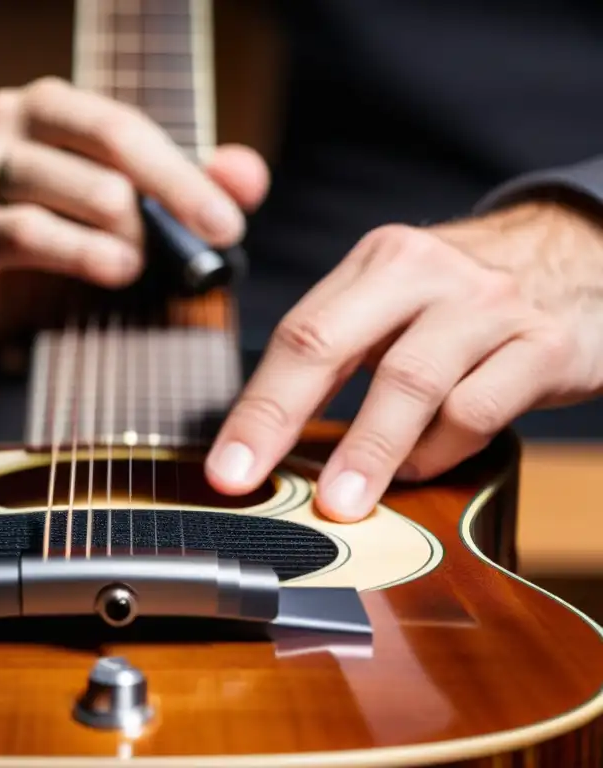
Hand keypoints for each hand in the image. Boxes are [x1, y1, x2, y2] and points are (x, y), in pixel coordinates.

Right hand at [0, 77, 268, 351]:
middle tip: (205, 250)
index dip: (185, 174)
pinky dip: (82, 253)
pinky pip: (29, 232)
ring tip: (142, 268)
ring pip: (77, 189)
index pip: (129, 125)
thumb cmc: (49, 239)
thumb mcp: (120, 209)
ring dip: (127, 235)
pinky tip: (115, 271)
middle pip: (110, 140)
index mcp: (51, 105)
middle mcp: (7, 119)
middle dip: (170, 198)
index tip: (229, 225)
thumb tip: (248, 179)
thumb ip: (183, 187)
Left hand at [206, 198, 602, 521]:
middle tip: (247, 480)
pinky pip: (476, 409)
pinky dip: (440, 449)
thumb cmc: (463, 302)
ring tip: (343, 501)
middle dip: (278, 418)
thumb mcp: (399, 300)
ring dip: (366, 451)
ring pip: (408, 382)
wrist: (580, 258)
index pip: (298, 333)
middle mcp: (426, 271)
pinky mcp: (544, 344)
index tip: (227, 465)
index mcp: (377, 261)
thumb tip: (267, 435)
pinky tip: (419, 466)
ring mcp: (487, 305)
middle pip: (330, 344)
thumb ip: (340, 349)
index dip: (256, 405)